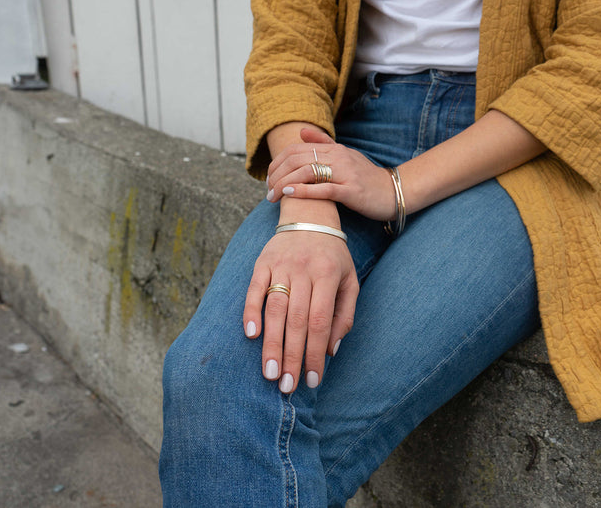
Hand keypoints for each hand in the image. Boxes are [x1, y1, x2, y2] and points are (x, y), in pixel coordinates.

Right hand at [242, 230, 358, 392]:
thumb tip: (331, 351)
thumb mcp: (349, 280)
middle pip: (296, 320)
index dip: (315, 353)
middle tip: (286, 386)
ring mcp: (281, 265)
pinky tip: (251, 335)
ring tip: (269, 373)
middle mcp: (304, 271)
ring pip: (274, 309)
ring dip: (271, 344)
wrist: (310, 215)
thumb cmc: (333, 256)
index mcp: (328, 276)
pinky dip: (250, 312)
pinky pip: (254, 289)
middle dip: (291, 356)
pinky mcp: (262, 262)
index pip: (320, 322)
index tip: (313, 380)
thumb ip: (344, 314)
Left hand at [266, 128, 396, 220]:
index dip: (277, 163)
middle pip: (297, 159)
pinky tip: (289, 194)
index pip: (296, 150)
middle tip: (267, 190)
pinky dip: (303, 191)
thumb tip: (301, 132)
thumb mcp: (345, 155)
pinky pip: (323, 189)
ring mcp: (345, 173)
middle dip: (277, 175)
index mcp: (334, 149)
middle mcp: (338, 157)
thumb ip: (323, 143)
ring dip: (284, 184)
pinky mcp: (351, 191)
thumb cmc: (366, 177)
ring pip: (306, 172)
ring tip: (273, 196)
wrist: (394, 192)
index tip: (269, 179)